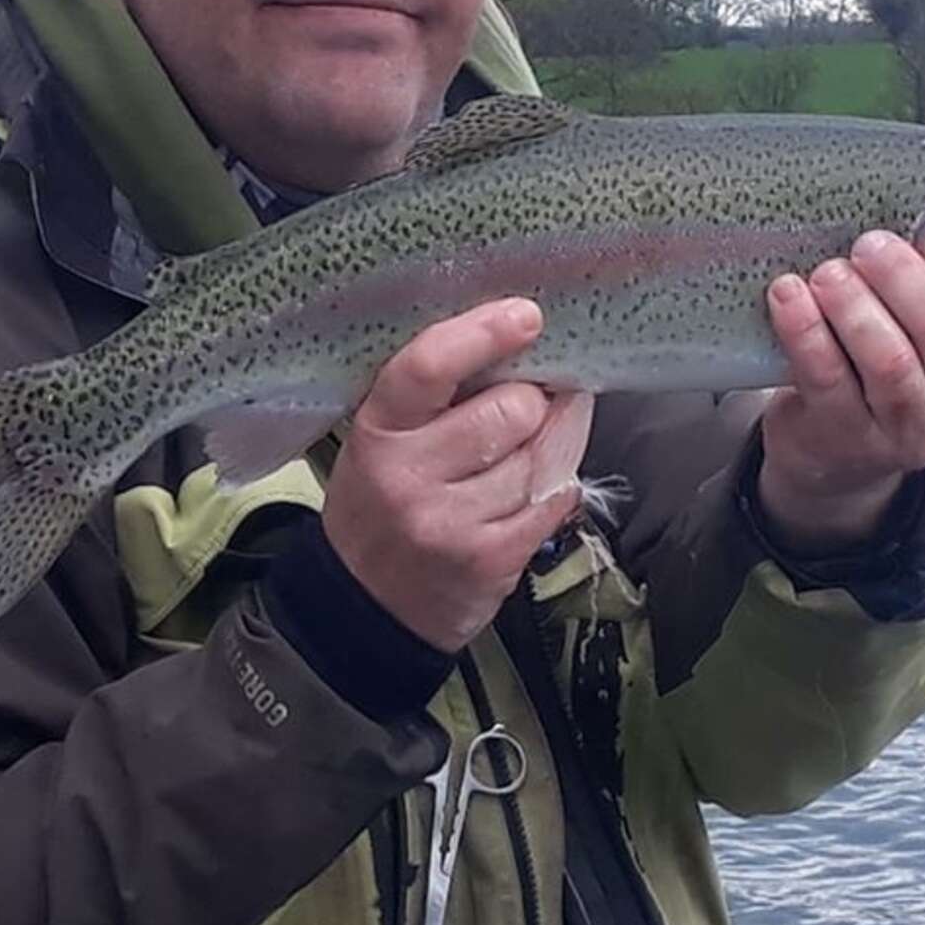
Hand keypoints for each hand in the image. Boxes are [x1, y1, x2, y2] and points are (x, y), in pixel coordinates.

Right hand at [323, 301, 594, 650]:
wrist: (366, 608)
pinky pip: (555, 498)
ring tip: (541, 438)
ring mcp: (453, 523)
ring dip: (557, 440)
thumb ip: (432, 398)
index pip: (427, 366)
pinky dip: (559, 484)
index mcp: (378, 434)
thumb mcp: (381, 443)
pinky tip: (540, 483)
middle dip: (534, 399)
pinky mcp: (494, 559)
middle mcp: (411, 478)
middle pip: (511, 410)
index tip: (525, 316)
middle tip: (530, 401)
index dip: (483, 334)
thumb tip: (515, 347)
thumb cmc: (381, 507)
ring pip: (545, 455)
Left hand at [756, 132, 924, 549]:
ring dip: (855, 307)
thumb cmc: (896, 341)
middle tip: (870, 243)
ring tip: (827, 270)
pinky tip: (787, 293)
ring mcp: (906, 429)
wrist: (835, 441)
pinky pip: (827, 383)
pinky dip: (805, 332)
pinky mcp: (846, 440)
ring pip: (890, 364)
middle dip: (905, 282)